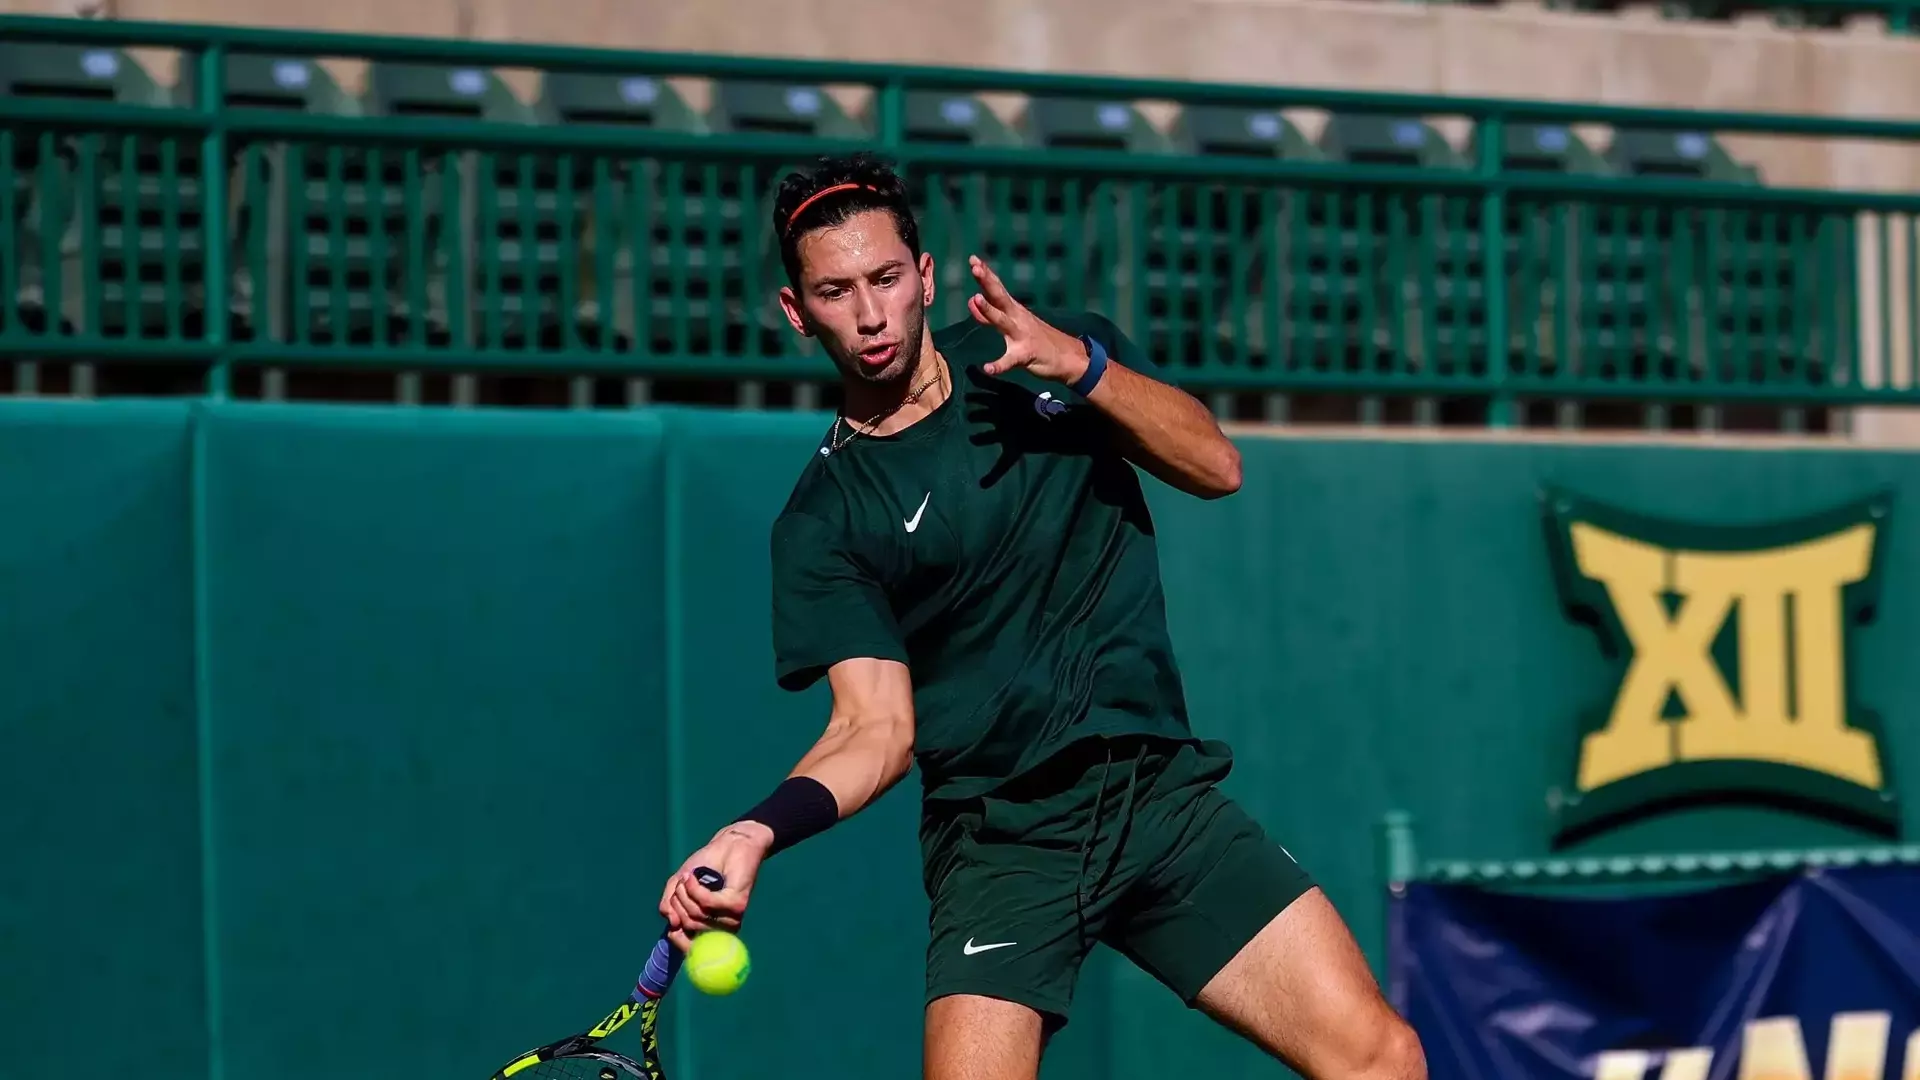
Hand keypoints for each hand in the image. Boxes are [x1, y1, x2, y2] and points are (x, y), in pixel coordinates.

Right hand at [657, 821, 772, 951]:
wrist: (729, 843)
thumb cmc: (705, 865)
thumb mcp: (678, 886)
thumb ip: (669, 905)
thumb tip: (671, 925)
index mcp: (710, 926)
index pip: (693, 948)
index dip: (678, 940)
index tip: (671, 924)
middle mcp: (723, 926)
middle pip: (689, 926)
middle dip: (677, 903)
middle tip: (680, 885)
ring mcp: (731, 917)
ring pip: (696, 915)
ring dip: (685, 893)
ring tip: (688, 878)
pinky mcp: (737, 904)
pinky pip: (707, 903)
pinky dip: (695, 888)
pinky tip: (692, 876)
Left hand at [966, 256, 1090, 384]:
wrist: (1068, 358)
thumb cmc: (1036, 339)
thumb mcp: (1012, 324)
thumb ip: (990, 315)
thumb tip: (971, 301)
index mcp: (1014, 309)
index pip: (998, 288)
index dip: (986, 274)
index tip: (973, 258)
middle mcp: (1017, 318)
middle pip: (1000, 296)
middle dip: (987, 281)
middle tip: (975, 266)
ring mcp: (1022, 335)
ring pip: (1003, 321)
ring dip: (989, 310)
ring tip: (976, 298)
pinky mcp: (1027, 355)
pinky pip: (1010, 360)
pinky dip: (999, 365)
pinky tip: (988, 368)